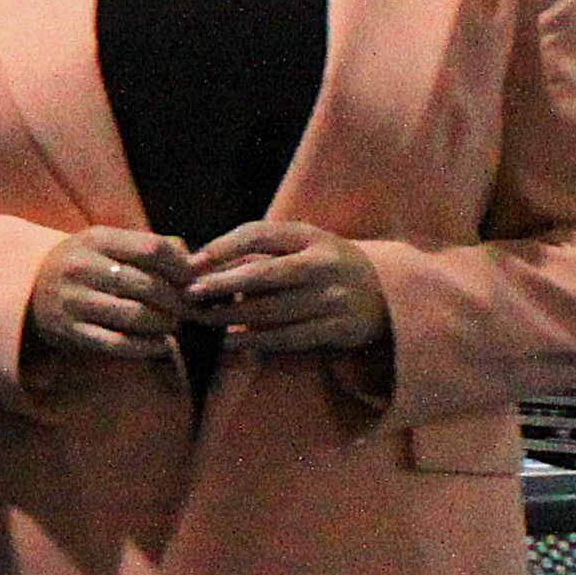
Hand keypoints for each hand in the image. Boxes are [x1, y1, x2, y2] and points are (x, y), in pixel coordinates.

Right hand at [26, 228, 192, 364]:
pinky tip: (160, 345)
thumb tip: (196, 262)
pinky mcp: (70, 331)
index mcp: (96, 240)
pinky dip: (146, 347)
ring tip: (171, 325)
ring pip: (135, 315)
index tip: (190, 280)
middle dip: (175, 301)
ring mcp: (74, 301)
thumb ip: (147, 246)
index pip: (151, 249)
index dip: (179, 267)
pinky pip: (117, 343)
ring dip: (164, 324)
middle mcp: (82, 267)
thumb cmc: (83, 264)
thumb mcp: (106, 243)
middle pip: (147, 285)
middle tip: (186, 309)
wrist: (29, 288)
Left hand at [183, 220, 391, 357]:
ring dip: (233, 316)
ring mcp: (334, 298)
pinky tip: (232, 340)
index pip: (261, 234)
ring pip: (274, 310)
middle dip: (223, 284)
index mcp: (311, 236)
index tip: (192, 263)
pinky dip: (257, 340)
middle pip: (266, 273)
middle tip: (190, 294)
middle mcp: (324, 264)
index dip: (223, 247)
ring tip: (203, 319)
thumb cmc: (323, 265)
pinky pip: (290, 337)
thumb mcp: (301, 244)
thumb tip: (201, 263)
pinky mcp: (339, 328)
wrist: (386, 294)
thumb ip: (259, 248)